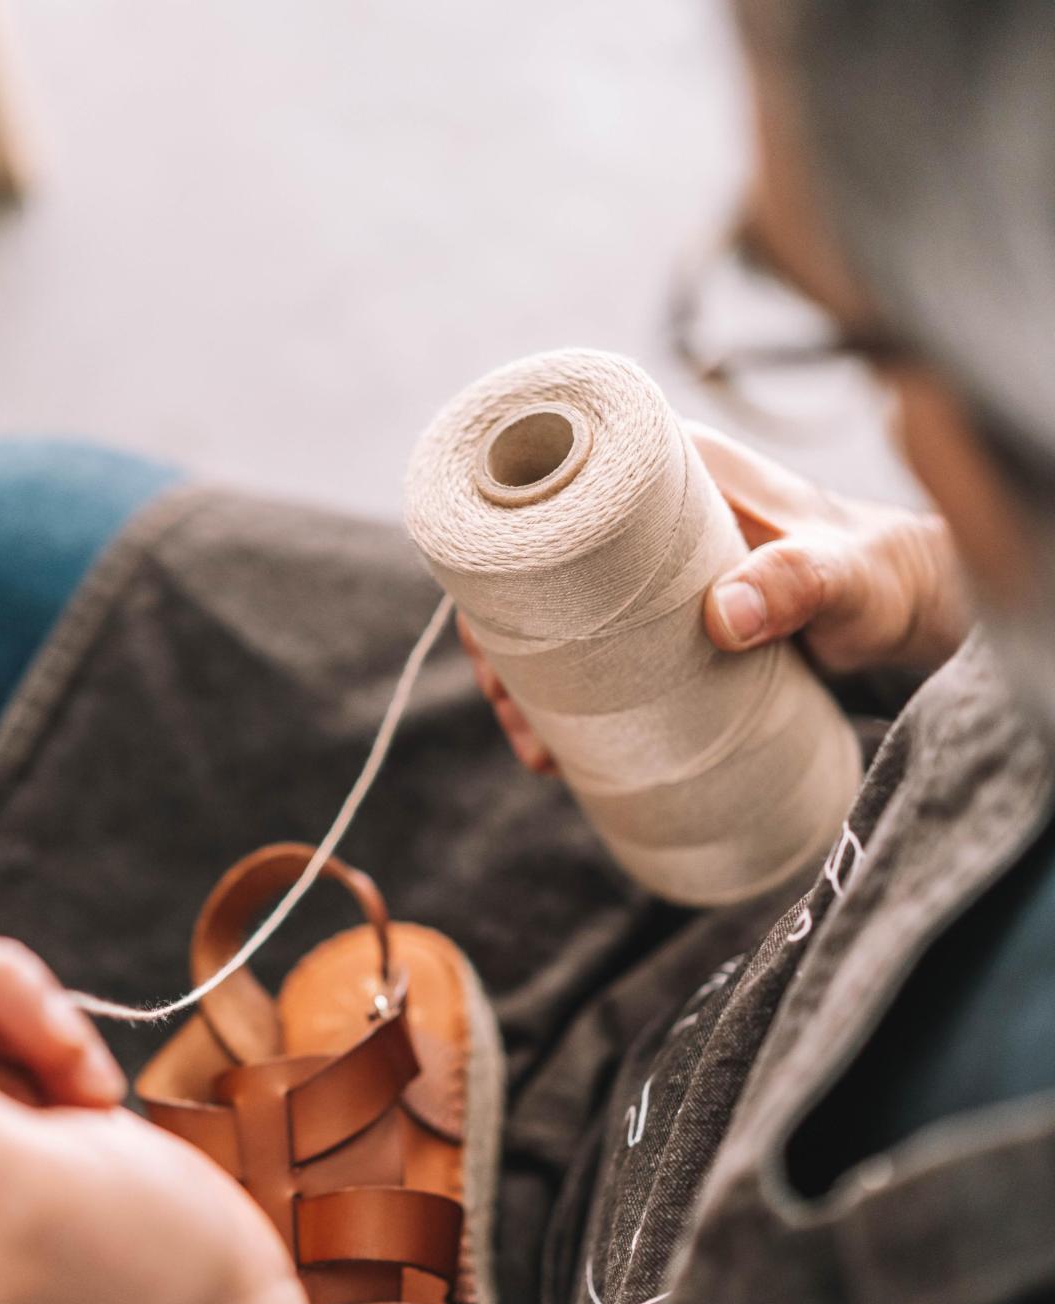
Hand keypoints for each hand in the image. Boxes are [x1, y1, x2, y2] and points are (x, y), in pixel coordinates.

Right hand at [462, 426, 969, 773]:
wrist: (904, 609)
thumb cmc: (878, 575)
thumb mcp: (844, 577)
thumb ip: (800, 582)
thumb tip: (723, 617)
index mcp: (667, 467)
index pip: (552, 481)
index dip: (500, 545)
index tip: (487, 616)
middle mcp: (641, 513)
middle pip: (534, 563)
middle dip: (499, 635)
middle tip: (505, 702)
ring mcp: (642, 572)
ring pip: (553, 615)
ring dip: (522, 678)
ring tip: (532, 745)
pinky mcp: (654, 620)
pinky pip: (588, 648)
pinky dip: (561, 695)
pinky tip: (554, 747)